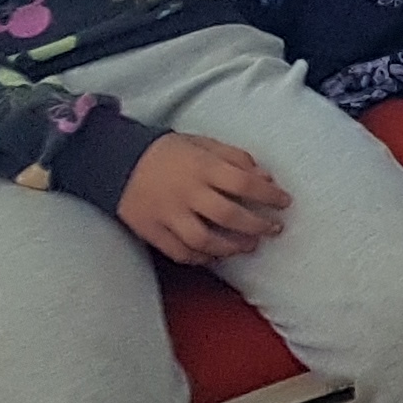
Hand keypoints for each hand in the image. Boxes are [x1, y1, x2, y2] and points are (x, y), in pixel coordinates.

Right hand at [118, 132, 291, 263]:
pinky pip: (178, 251)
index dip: (269, 195)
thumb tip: (266, 178)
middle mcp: (187, 192)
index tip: (286, 202)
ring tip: (249, 246)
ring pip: (204, 239)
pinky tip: (215, 255)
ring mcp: (167, 214)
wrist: (116, 161)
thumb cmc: (169, 151)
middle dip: (257, 225)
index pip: (244, 183)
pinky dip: (200, 257)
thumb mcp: (205, 144)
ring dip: (231, 247)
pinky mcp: (150, 230)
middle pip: (228, 215)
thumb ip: (237, 158)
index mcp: (202, 167)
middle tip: (274, 229)